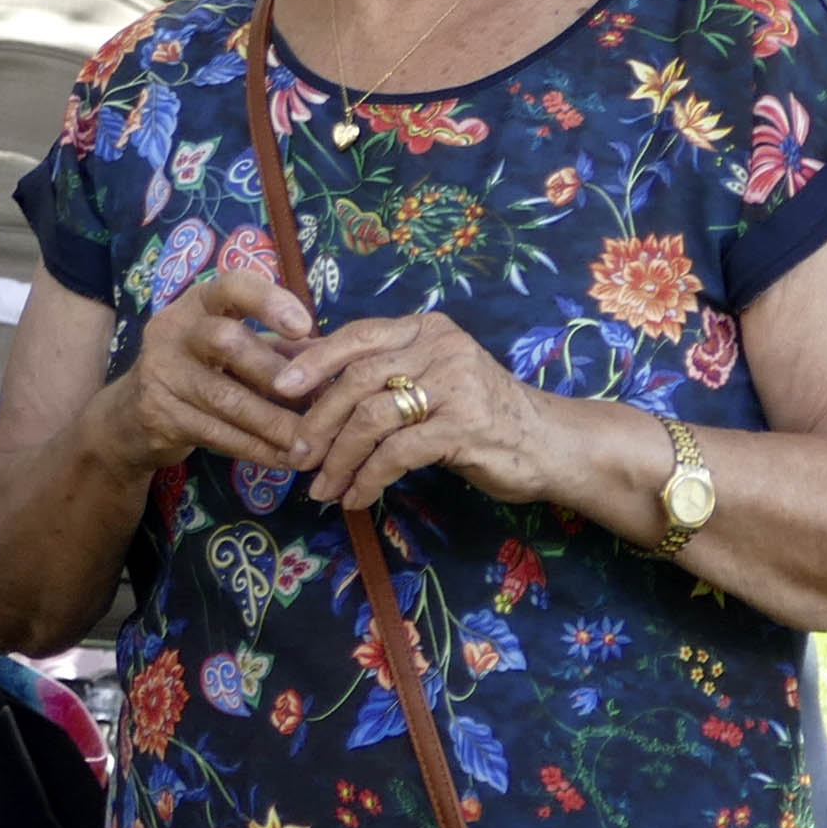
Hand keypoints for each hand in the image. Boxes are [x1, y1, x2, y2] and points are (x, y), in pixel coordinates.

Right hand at [100, 257, 321, 474]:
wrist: (128, 416)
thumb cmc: (198, 369)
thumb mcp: (233, 349)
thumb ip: (281, 348)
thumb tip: (338, 357)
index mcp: (199, 304)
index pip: (231, 287)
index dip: (269, 302)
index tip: (304, 326)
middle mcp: (173, 331)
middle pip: (226, 342)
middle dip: (274, 372)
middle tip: (316, 400)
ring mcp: (161, 373)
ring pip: (225, 399)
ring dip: (274, 424)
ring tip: (313, 445)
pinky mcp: (159, 415)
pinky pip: (217, 434)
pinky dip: (256, 449)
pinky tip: (286, 460)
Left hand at [279, 310, 570, 513]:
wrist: (549, 444)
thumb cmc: (479, 413)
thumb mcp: (429, 380)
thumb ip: (377, 373)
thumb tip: (301, 372)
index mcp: (426, 329)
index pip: (357, 336)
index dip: (312, 361)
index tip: (278, 388)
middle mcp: (440, 348)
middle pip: (357, 378)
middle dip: (317, 420)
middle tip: (295, 454)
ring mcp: (456, 385)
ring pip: (371, 417)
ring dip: (339, 458)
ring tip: (322, 487)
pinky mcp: (465, 427)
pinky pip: (398, 452)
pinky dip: (369, 479)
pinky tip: (357, 498)